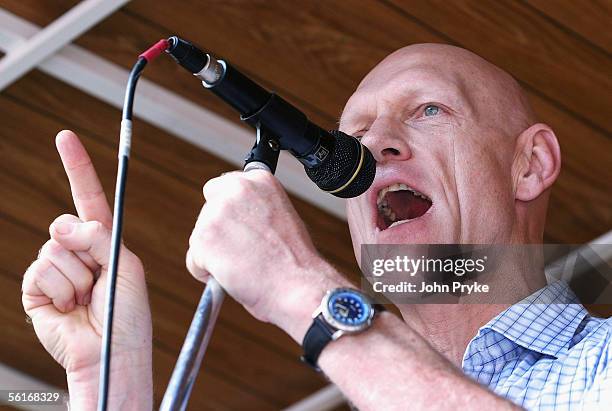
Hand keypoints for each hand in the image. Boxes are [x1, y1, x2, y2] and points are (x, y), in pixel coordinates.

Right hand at [21, 131, 151, 408]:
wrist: (112, 349)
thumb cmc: (127, 312)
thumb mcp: (124, 263)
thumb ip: (98, 236)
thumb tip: (60, 225)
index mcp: (103, 241)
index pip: (88, 197)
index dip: (78, 168)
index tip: (66, 137)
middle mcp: (78, 251)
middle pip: (67, 222)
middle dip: (85, 248)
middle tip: (99, 276)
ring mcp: (55, 269)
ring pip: (54, 248)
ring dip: (76, 275)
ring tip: (87, 297)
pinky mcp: (35, 289)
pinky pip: (40, 270)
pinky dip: (60, 288)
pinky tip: (70, 306)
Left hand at [186, 170, 346, 341]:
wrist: (298, 286)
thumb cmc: (296, 262)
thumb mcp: (282, 217)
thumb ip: (256, 210)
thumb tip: (237, 221)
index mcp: (260, 179)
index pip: (227, 185)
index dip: (231, 211)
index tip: (240, 228)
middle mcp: (237, 188)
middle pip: (208, 208)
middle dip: (218, 229)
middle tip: (239, 252)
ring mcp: (217, 212)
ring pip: (200, 237)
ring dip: (215, 254)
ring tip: (244, 267)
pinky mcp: (202, 238)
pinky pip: (194, 261)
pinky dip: (207, 274)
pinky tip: (232, 278)